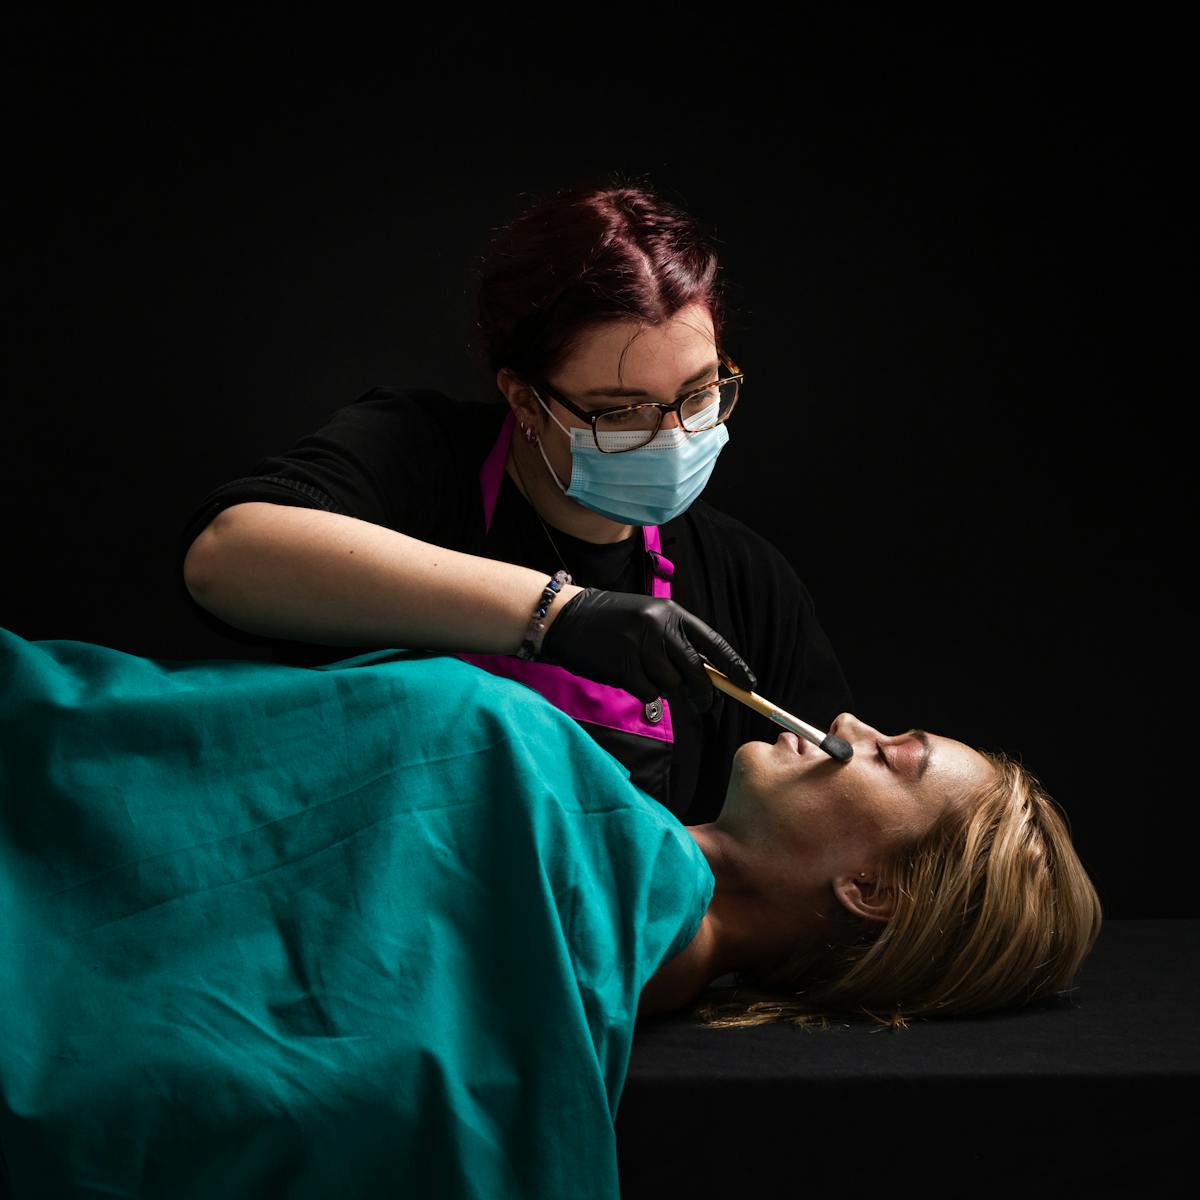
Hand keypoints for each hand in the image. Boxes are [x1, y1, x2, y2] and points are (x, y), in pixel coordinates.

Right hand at [538, 587, 756, 712]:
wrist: (565, 618)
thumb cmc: (608, 621)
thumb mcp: (646, 618)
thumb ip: (674, 641)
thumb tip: (705, 675)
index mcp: (670, 612)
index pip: (712, 643)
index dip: (733, 666)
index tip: (748, 685)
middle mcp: (659, 627)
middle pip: (696, 672)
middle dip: (705, 693)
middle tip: (706, 705)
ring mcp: (641, 647)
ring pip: (671, 685)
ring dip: (664, 689)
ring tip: (645, 675)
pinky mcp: (624, 667)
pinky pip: (648, 692)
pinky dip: (643, 692)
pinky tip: (629, 677)